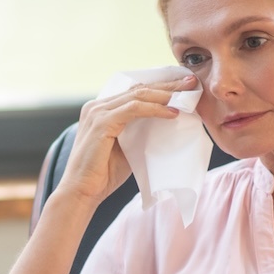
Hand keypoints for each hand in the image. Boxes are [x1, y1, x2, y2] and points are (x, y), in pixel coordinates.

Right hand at [54, 75, 199, 205]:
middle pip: (139, 89)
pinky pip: (134, 109)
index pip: (135, 92)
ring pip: (138, 95)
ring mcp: (97, 112)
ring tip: (187, 95)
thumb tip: (166, 121)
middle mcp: (97, 106)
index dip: (160, 86)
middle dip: (167, 84)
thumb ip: (139, 131)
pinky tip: (172, 113)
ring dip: (165, 94)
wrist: (82, 191)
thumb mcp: (127, 147)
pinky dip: (155, 109)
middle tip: (190, 82)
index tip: (183, 86)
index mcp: (102, 109)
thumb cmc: (103, 173)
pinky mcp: (101, 122)